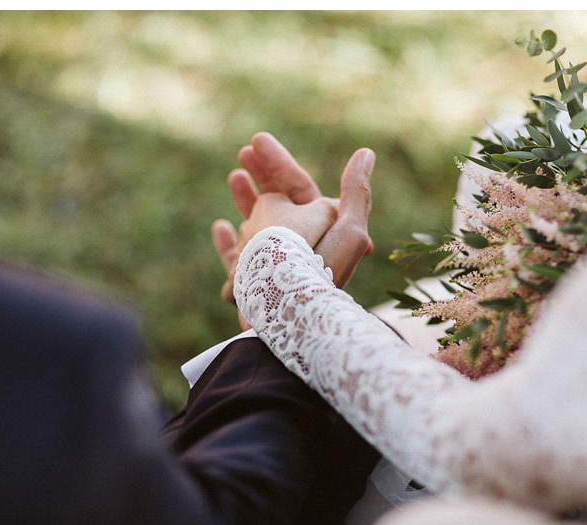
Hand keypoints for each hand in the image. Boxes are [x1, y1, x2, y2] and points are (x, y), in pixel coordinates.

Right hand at [215, 132, 375, 305]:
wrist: (292, 322)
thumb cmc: (320, 275)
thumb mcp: (349, 229)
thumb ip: (357, 193)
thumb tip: (366, 154)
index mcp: (320, 231)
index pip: (299, 187)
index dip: (278, 161)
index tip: (256, 139)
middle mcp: (299, 247)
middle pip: (278, 203)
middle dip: (262, 175)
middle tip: (242, 151)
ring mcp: (273, 265)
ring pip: (258, 227)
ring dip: (246, 201)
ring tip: (234, 176)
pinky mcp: (252, 287)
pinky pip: (238, 260)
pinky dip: (229, 243)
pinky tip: (220, 226)